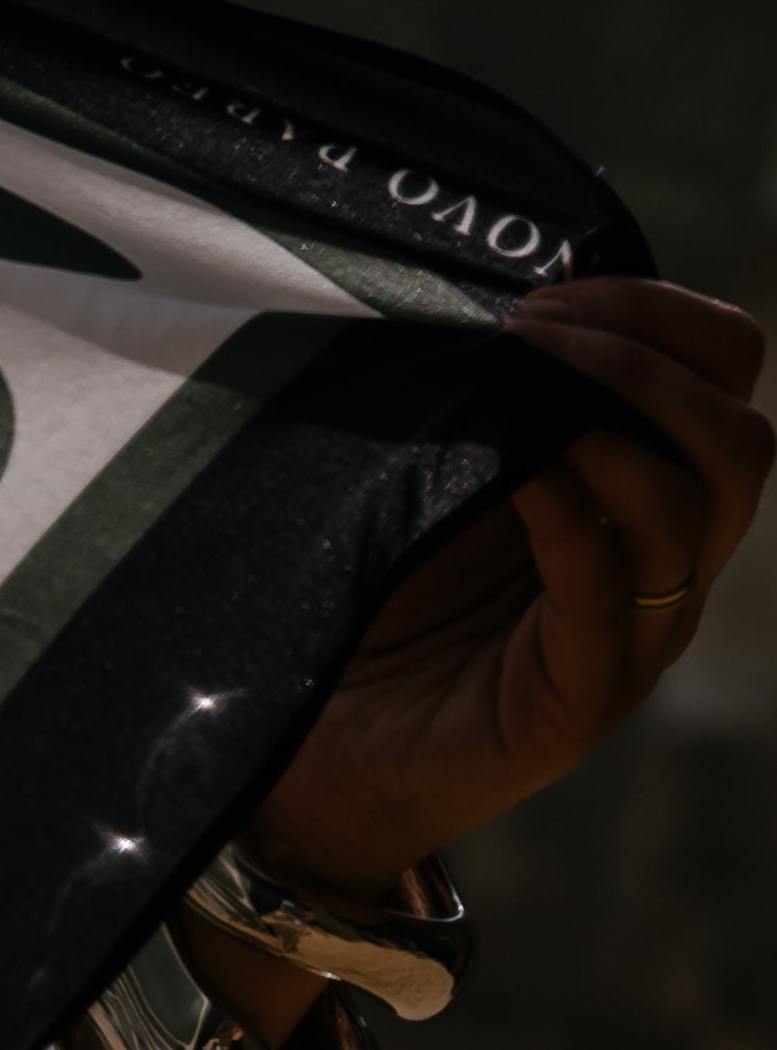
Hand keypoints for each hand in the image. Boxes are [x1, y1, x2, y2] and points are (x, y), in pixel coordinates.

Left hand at [251, 274, 768, 893]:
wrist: (314, 759)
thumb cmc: (374, 608)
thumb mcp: (450, 477)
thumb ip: (502, 401)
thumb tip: (515, 293)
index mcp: (651, 501)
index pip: (727, 377)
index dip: (662, 313)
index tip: (553, 291)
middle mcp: (666, 574)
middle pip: (743, 438)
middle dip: (650, 354)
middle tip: (536, 330)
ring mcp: (634, 644)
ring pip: (701, 505)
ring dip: (619, 414)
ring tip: (522, 378)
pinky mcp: (578, 705)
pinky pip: (611, 589)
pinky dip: (573, 510)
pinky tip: (519, 471)